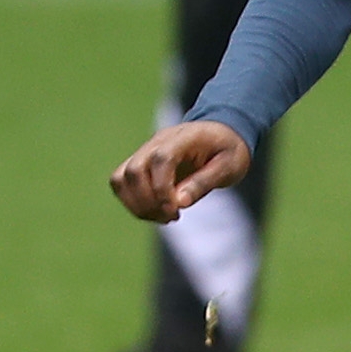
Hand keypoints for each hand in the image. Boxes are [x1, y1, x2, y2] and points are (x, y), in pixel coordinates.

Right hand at [111, 121, 252, 222]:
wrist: (222, 134)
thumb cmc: (228, 150)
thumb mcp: (230, 166)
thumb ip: (204, 182)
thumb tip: (178, 202)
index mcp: (184, 138)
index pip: (161, 160)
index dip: (162, 189)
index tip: (175, 211)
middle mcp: (158, 142)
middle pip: (133, 170)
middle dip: (147, 202)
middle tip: (171, 216)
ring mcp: (145, 151)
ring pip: (120, 178)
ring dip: (136, 205)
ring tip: (163, 217)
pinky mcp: (140, 163)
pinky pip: (122, 183)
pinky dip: (133, 202)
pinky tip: (156, 212)